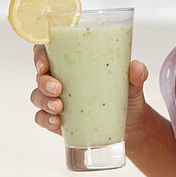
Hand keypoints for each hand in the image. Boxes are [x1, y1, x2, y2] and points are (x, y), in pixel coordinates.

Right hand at [31, 47, 149, 138]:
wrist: (132, 126)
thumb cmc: (127, 96)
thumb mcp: (133, 84)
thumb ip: (137, 75)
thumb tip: (137, 66)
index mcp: (75, 63)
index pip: (48, 51)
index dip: (40, 54)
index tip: (44, 64)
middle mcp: (62, 79)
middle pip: (40, 74)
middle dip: (44, 81)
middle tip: (58, 89)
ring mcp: (58, 100)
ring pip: (37, 96)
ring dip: (44, 101)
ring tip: (59, 108)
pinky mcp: (59, 120)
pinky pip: (42, 118)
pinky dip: (45, 119)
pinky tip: (56, 121)